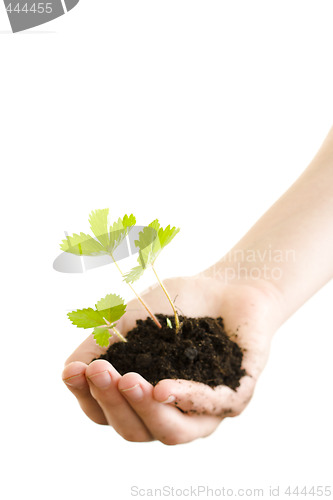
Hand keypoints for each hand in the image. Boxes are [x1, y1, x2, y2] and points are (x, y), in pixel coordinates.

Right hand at [62, 272, 283, 444]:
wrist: (226, 284)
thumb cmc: (176, 304)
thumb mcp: (130, 319)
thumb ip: (102, 343)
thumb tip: (69, 371)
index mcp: (141, 396)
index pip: (106, 412)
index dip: (87, 397)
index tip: (74, 372)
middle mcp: (169, 410)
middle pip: (133, 429)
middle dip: (113, 402)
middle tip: (100, 371)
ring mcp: (202, 409)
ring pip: (171, 433)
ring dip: (145, 410)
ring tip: (129, 381)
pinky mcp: (235, 396)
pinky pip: (212, 408)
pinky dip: (187, 398)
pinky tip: (165, 387)